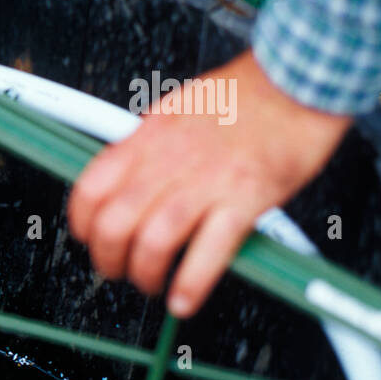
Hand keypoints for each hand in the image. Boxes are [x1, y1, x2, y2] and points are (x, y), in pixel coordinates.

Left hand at [67, 49, 352, 317]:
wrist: (298, 80)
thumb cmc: (243, 95)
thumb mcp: (174, 109)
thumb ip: (146, 145)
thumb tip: (122, 174)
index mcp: (147, 138)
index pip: (89, 189)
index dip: (81, 225)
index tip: (89, 239)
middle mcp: (169, 160)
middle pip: (114, 223)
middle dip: (108, 259)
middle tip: (118, 270)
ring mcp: (206, 180)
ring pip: (153, 241)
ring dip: (144, 274)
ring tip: (151, 284)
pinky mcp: (244, 198)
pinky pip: (209, 250)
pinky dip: (191, 283)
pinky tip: (184, 299)